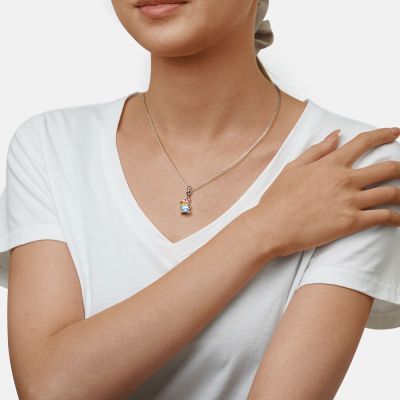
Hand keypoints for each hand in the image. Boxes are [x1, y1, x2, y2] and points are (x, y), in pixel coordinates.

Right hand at [247, 127, 399, 256]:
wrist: (270, 227)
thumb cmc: (277, 199)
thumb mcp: (293, 168)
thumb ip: (317, 150)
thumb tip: (335, 135)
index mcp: (330, 164)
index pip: (364, 142)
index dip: (383, 134)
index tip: (395, 133)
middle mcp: (345, 179)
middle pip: (388, 168)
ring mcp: (350, 201)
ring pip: (391, 192)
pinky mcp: (351, 223)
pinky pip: (384, 217)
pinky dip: (397, 218)